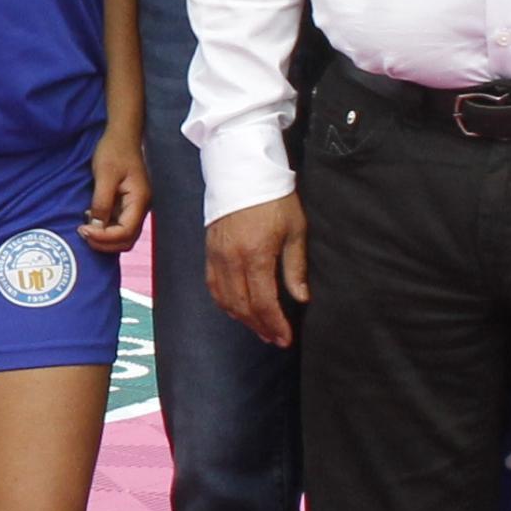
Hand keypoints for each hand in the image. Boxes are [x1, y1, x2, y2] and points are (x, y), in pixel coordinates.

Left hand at [84, 128, 147, 252]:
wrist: (121, 136)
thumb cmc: (114, 151)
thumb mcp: (105, 175)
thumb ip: (102, 202)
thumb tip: (96, 226)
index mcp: (139, 200)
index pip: (126, 232)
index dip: (105, 238)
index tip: (84, 231)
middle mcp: (141, 207)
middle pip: (127, 239)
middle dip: (104, 242)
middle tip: (82, 234)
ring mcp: (135, 207)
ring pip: (123, 235)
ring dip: (104, 238)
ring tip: (85, 229)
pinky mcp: (127, 204)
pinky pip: (118, 225)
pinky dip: (105, 229)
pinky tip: (91, 220)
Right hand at [204, 194, 307, 345]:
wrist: (243, 171)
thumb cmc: (275, 198)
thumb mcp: (295, 230)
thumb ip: (295, 267)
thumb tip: (301, 298)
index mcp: (256, 255)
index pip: (264, 302)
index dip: (275, 324)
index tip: (286, 338)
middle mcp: (232, 259)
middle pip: (243, 306)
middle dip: (260, 327)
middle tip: (275, 339)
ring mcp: (217, 256)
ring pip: (225, 300)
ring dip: (242, 319)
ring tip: (259, 329)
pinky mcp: (209, 250)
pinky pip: (213, 285)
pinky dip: (224, 303)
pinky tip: (236, 310)